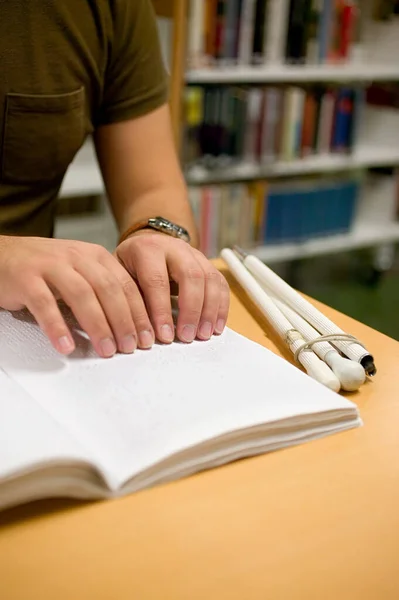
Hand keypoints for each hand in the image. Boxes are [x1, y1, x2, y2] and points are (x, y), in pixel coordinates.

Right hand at [0, 235, 153, 357]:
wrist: (2, 253)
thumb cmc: (45, 268)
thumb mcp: (81, 271)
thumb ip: (104, 289)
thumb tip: (134, 323)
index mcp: (95, 256)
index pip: (125, 284)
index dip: (139, 312)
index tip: (148, 336)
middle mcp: (76, 257)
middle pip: (108, 289)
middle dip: (124, 321)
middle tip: (131, 347)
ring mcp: (50, 265)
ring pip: (82, 295)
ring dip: (98, 325)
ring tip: (106, 350)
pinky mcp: (26, 278)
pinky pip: (44, 304)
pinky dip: (57, 326)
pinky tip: (66, 345)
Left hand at [116, 231, 229, 343]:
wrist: (144, 245)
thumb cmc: (129, 268)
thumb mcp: (121, 280)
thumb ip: (132, 302)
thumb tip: (145, 334)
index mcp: (146, 249)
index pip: (157, 280)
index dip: (162, 311)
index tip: (165, 336)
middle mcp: (174, 247)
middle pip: (191, 275)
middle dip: (191, 310)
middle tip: (187, 336)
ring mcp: (194, 253)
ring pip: (210, 278)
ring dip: (210, 310)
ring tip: (203, 335)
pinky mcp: (207, 263)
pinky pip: (220, 283)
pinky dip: (221, 307)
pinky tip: (216, 327)